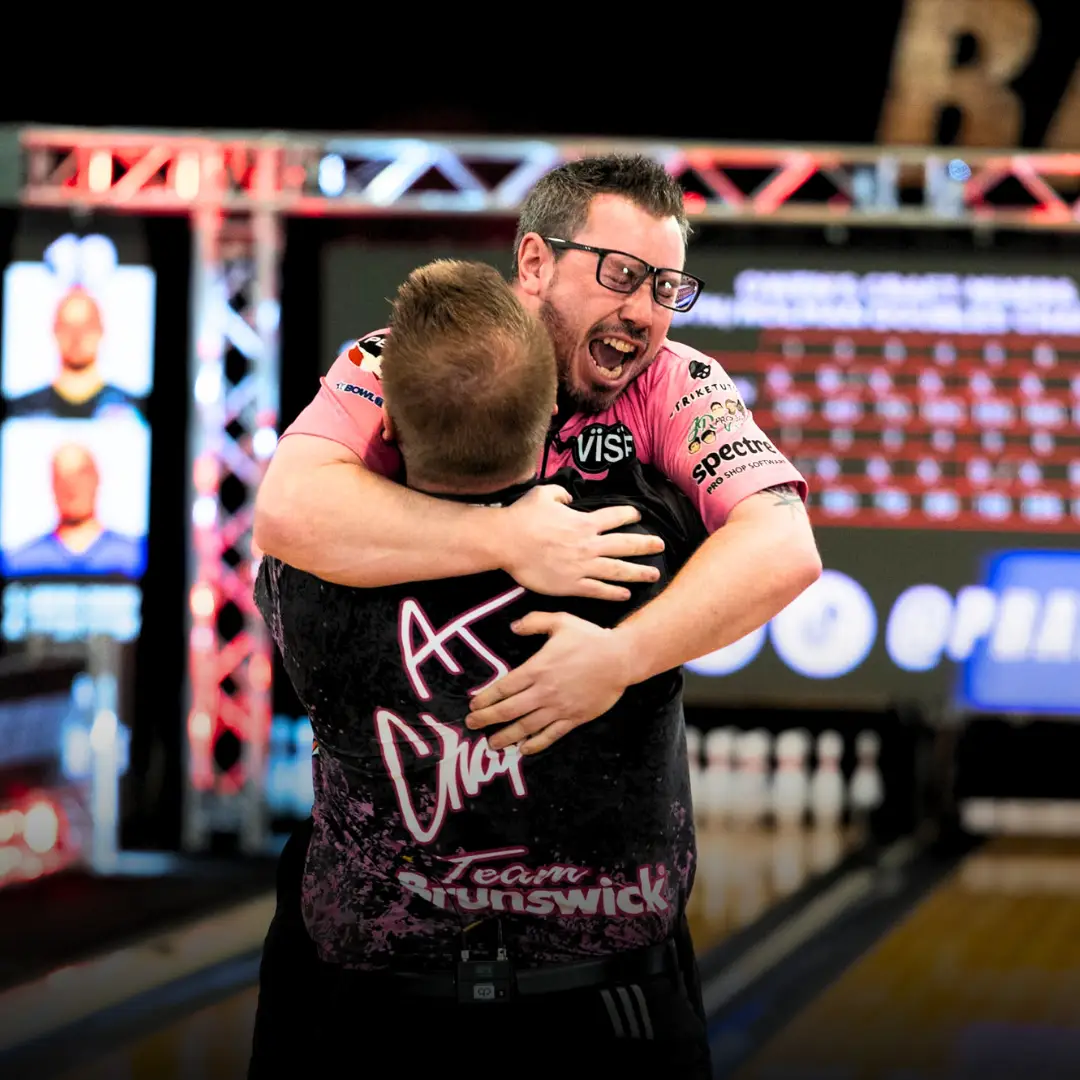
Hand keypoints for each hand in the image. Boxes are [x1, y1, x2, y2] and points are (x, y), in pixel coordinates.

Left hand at [467, 612, 632, 753]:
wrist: (621, 658)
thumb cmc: (591, 638)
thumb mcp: (561, 620)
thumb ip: (534, 622)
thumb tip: (513, 628)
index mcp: (538, 668)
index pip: (504, 687)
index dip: (486, 698)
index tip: (474, 704)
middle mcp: (545, 691)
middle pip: (509, 710)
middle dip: (487, 719)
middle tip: (472, 725)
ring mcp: (559, 707)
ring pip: (526, 727)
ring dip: (506, 736)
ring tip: (492, 743)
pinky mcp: (574, 718)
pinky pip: (551, 735)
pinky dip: (535, 744)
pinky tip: (524, 749)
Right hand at [500, 485, 662, 601]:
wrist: (507, 541)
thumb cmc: (523, 517)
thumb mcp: (543, 494)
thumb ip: (560, 493)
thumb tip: (569, 496)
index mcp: (583, 522)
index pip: (614, 517)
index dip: (628, 515)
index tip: (638, 516)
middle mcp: (588, 544)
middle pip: (624, 545)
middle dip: (645, 545)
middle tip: (661, 546)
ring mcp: (582, 566)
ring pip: (617, 570)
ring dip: (638, 572)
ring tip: (654, 575)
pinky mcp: (571, 584)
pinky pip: (598, 590)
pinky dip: (613, 592)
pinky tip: (626, 594)